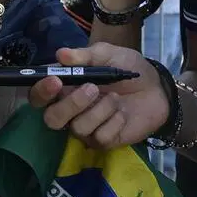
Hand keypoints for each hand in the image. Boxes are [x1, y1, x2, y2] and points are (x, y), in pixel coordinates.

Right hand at [31, 43, 165, 147]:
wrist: (157, 88)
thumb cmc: (128, 69)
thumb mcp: (108, 55)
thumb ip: (85, 56)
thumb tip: (61, 54)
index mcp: (65, 89)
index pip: (39, 97)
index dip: (41, 92)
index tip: (55, 81)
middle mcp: (70, 111)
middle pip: (52, 119)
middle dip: (70, 105)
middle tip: (92, 88)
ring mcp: (86, 128)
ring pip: (78, 128)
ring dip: (100, 110)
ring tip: (117, 97)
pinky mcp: (103, 141)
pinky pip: (100, 136)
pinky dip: (114, 122)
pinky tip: (123, 113)